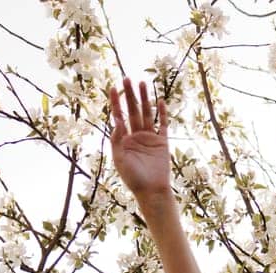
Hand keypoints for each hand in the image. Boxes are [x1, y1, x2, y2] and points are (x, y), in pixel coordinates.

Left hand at [109, 77, 170, 200]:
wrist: (152, 191)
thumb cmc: (134, 179)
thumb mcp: (120, 160)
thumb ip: (117, 140)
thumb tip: (116, 121)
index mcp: (124, 141)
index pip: (119, 117)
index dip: (115, 102)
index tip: (112, 88)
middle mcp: (136, 136)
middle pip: (132, 111)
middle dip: (129, 95)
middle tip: (126, 78)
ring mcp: (150, 138)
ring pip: (146, 113)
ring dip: (144, 98)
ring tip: (142, 82)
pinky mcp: (162, 142)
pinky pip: (162, 125)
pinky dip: (161, 114)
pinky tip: (159, 101)